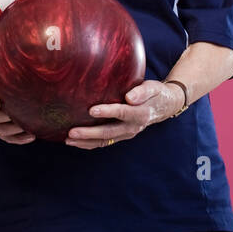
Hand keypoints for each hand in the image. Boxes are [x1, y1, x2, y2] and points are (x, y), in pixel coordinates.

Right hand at [0, 78, 34, 144]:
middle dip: (7, 116)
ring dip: (15, 130)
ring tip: (30, 126)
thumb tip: (13, 61)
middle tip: (22, 113)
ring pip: (2, 130)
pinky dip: (19, 140)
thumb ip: (0, 73)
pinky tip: (32, 136)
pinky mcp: (0, 133)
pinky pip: (9, 139)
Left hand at [64, 80, 181, 149]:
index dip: (107, 112)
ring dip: (86, 141)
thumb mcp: (153, 88)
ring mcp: (126, 134)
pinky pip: (104, 142)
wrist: (164, 107)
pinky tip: (75, 141)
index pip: (122, 113)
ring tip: (68, 139)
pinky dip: (89, 143)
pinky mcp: (121, 135)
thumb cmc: (155, 93)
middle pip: (108, 132)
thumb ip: (142, 91)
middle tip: (72, 132)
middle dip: (89, 133)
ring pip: (104, 140)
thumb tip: (129, 97)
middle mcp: (132, 127)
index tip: (91, 110)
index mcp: (140, 113)